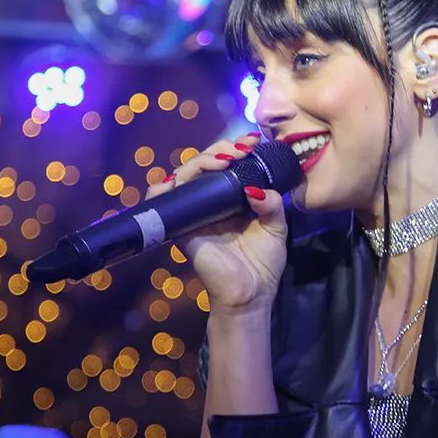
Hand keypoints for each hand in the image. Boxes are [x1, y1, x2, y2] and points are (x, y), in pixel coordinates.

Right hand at [146, 132, 288, 310]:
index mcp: (231, 199)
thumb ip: (271, 204)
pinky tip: (180, 179)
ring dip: (199, 161)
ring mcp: (193, 214)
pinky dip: (162, 187)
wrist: (250, 295)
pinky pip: (161, 203)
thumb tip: (255, 188)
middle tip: (240, 150)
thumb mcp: (276, 228)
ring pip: (183, 175)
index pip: (226, 165)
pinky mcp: (180, 228)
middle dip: (220, 149)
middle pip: (203, 164)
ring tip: (222, 160)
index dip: (235, 148)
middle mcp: (209, 203)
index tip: (253, 142)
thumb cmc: (262, 264)